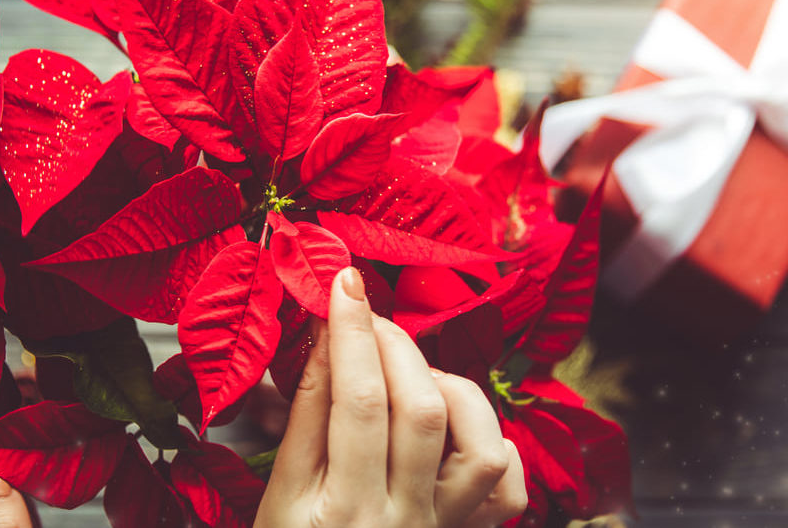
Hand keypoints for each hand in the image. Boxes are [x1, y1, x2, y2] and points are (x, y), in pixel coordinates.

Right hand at [255, 267, 526, 527]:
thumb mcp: (280, 495)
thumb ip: (307, 415)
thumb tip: (327, 336)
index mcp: (343, 513)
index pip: (357, 404)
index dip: (352, 334)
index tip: (344, 284)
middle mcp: (405, 522)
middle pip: (422, 412)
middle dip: (396, 346)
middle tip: (368, 315)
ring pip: (481, 444)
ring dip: (449, 388)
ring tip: (410, 376)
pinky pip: (506, 487)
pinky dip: (491, 442)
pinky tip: (456, 425)